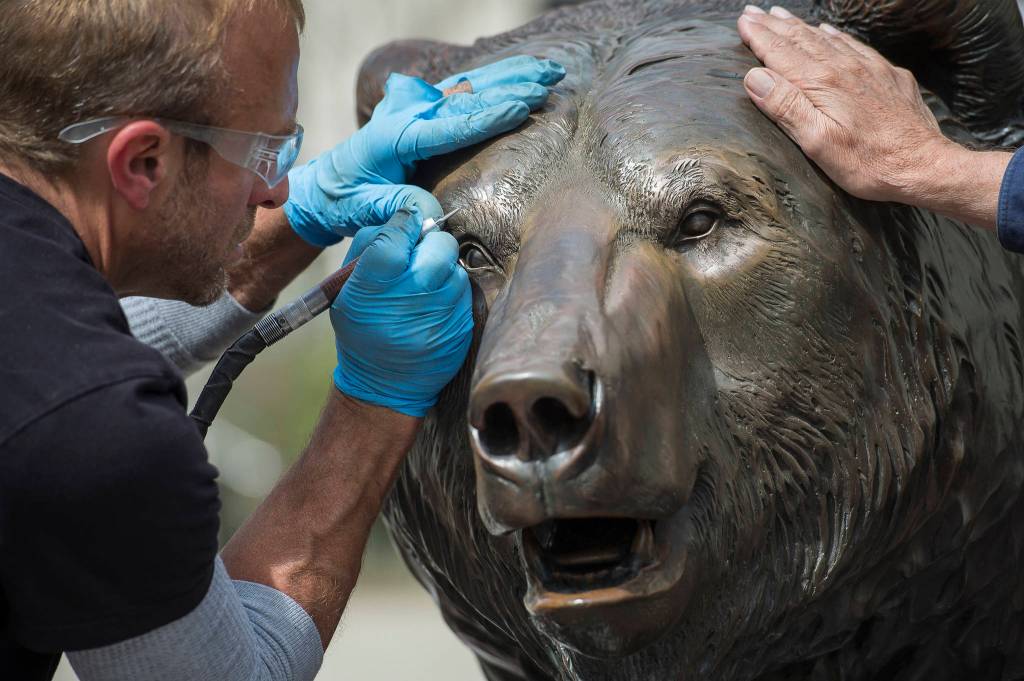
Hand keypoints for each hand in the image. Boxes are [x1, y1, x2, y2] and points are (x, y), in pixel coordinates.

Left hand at [285, 56, 565, 245]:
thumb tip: (430, 214)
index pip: (449, 125)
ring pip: (472, 86)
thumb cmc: (343, 201)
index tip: (520, 109)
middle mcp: (409, 114)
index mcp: (395, 136)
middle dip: (511, 88)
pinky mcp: (426, 112)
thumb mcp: (363, 208)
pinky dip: (497, 81)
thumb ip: (395, 206)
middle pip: (468, 97)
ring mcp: (418, 109)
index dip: (486, 117)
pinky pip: (466, 91)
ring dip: (512, 77)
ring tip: (549, 70)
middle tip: (548, 82)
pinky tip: (524, 74)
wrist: (325, 186)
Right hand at [330, 209, 471, 416]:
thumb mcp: (346, 291)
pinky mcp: (462, 326)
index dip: (404, 223)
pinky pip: (465, 291)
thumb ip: (370, 247)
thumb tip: (403, 219)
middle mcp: (410, 298)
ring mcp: (441, 314)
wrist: (385, 385)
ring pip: (455, 266)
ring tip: (424, 285)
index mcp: (373, 287)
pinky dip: (451, 290)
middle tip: (419, 255)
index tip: (407, 224)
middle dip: (430, 243)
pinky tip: (434, 304)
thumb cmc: (362, 329)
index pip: (396, 236)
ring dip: (442, 268)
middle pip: (439, 244)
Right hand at [736, 5, 947, 203]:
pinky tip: (828, 32)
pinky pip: (855, 46)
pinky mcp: (889, 77)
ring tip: (782, 16)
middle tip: (753, 12)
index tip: (743, 21)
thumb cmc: (868, 163)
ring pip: (827, 39)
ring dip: (800, 27)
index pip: (781, 53)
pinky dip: (835, 36)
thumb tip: (755, 77)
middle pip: (801, 41)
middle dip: (774, 25)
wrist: (923, 166)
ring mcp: (870, 70)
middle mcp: (845, 68)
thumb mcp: (817, 143)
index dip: (760, 36)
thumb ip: (786, 107)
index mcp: (823, 84)